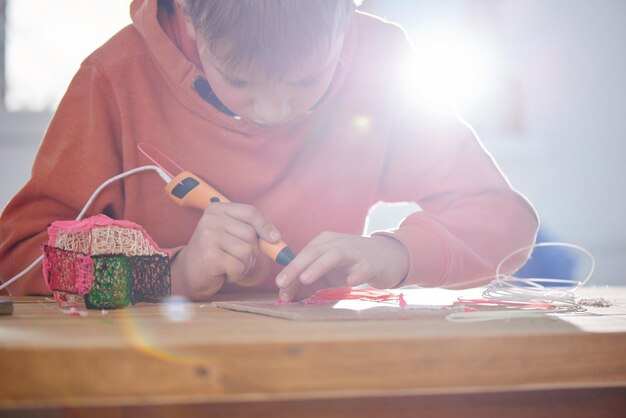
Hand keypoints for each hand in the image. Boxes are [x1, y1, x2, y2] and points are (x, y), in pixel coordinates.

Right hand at [171, 203, 280, 299]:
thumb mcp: (230, 235)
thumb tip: (276, 238)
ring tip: (229, 265)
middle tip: (237, 259)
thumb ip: (251, 231)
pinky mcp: (211, 256)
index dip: (266, 226)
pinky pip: (240, 266)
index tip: (276, 238)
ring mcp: (209, 237)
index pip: (250, 212)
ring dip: (245, 264)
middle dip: (252, 251)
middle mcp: (211, 220)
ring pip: (247, 251)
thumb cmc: (214, 254)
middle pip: (251, 234)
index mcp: (217, 209)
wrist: (187, 274)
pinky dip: (237, 274)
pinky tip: (224, 272)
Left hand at [275, 232, 408, 301]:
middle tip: (282, 283)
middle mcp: (338, 243)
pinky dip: (357, 274)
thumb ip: (307, 280)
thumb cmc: (352, 264)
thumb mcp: (327, 271)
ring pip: (335, 256)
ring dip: (319, 267)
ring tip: (306, 279)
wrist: (388, 257)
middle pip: (314, 252)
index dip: (290, 269)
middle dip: (297, 267)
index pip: (304, 254)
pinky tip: (350, 281)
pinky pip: (363, 268)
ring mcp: (356, 253)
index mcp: (325, 242)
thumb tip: (284, 294)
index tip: (279, 286)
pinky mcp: (372, 264)